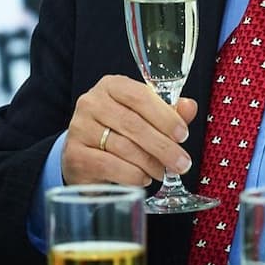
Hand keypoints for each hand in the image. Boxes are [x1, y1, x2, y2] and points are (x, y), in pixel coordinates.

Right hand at [61, 75, 195, 185]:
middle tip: (182, 163)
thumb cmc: (119, 131)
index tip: (183, 135)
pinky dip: (132, 175)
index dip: (165, 116)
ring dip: (150, 163)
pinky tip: (143, 178)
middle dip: (163, 146)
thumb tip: (190, 107)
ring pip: (123, 147)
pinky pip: (109, 166)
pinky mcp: (75, 155)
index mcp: (111, 86)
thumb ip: (168, 111)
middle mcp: (91, 102)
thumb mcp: (144, 116)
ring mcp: (79, 128)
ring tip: (163, 172)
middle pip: (133, 124)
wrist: (84, 154)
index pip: (140, 96)